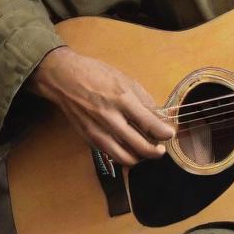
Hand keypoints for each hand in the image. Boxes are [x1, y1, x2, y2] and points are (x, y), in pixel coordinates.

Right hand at [29, 46, 174, 165]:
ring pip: (126, 158)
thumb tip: (161, 117)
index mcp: (122, 99)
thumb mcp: (125, 80)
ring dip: (141, 158)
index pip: (150, 124)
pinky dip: (125, 155)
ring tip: (146, 150)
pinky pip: (112, 155)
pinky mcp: (89, 139)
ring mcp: (98, 131)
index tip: (170, 134)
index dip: (165, 134)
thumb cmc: (96, 75)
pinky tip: (130, 148)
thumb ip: (145, 101)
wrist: (63, 78)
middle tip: (161, 147)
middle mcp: (110, 117)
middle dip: (156, 151)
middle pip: (141, 147)